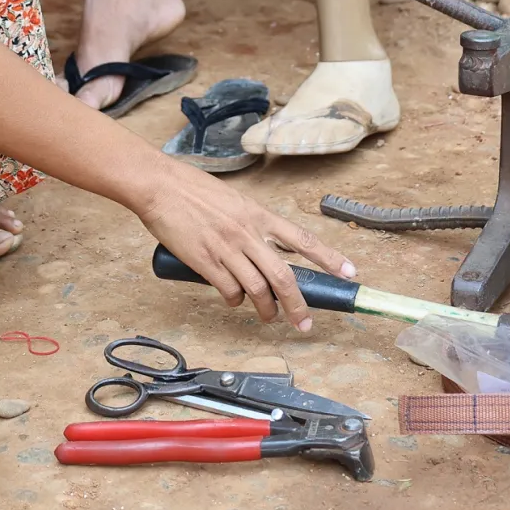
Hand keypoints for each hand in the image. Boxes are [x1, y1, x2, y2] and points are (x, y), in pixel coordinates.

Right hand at [134, 160, 354, 330]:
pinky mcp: (205, 262)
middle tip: (304, 322)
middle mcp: (247, 232)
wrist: (160, 186)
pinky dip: (235, 301)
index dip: (329, 258)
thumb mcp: (234, 201)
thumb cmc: (194, 190)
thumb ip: (252, 224)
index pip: (302, 239)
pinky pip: (229, 291)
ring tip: (268, 317)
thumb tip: (264, 248)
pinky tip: (234, 300)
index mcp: (259, 214)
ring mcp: (227, 248)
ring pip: (258, 290)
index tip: (349, 273)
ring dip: (266, 310)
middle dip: (298, 305)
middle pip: (283, 276)